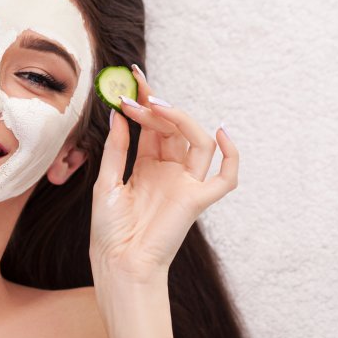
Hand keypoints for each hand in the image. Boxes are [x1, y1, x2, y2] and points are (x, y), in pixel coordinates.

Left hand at [90, 67, 238, 283]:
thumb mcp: (106, 182)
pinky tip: (221, 133)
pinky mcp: (198, 199)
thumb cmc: (110, 229)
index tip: (134, 75)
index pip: (152, 126)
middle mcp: (170, 171)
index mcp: (148, 166)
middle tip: (135, 95)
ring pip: (197, 141)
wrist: (118, 262)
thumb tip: (119, 114)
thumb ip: (116, 148)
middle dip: (155, 108)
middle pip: (173, 128)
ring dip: (179, 119)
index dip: (145, 100)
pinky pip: (226, 178)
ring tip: (155, 106)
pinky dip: (231, 156)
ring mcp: (186, 183)